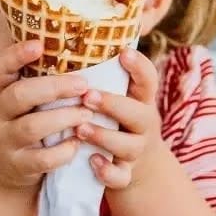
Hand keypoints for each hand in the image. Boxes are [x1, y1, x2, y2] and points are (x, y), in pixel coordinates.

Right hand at [0, 40, 95, 191]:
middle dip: (53, 88)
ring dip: (63, 118)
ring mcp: (6, 141)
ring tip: (87, 113)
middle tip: (83, 85)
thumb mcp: (22, 102)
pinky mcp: (18, 166)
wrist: (3, 173)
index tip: (40, 44)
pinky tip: (77, 144)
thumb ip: (39, 80)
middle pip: (19, 95)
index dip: (16, 55)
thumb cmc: (23, 124)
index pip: (0, 68)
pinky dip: (62, 152)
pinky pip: (41, 159)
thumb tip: (80, 46)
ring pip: (31, 127)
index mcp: (0, 91)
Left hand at [76, 48, 164, 190]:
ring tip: (81, 128)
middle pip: (138, 113)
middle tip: (88, 96)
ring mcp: (136, 151)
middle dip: (113, 104)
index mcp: (140, 101)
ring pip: (128, 145)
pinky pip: (121, 177)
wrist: (136, 169)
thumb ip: (105, 77)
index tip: (123, 52)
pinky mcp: (126, 175)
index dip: (139, 66)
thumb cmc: (117, 122)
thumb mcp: (119, 98)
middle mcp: (143, 124)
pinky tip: (92, 163)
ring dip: (104, 136)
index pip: (148, 80)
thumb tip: (67, 38)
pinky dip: (108, 172)